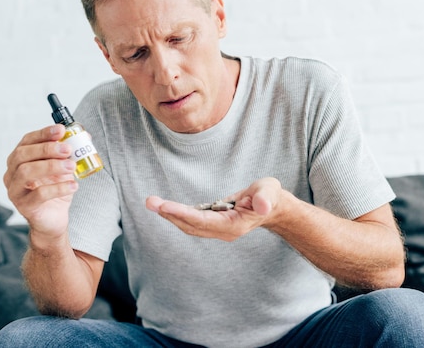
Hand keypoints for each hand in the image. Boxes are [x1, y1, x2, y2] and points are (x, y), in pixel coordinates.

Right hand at [4, 125, 77, 239]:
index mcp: (20, 159)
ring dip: (51, 166)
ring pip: (25, 172)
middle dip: (46, 149)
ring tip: (72, 166)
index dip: (43, 133)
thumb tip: (84, 136)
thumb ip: (70, 153)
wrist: (54, 217)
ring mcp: (15, 190)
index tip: (61, 130)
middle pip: (22, 155)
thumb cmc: (56, 188)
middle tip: (68, 149)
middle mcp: (12, 173)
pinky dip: (58, 188)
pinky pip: (38, 194)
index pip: (26, 141)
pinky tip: (73, 186)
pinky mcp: (24, 206)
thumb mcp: (64, 167)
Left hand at [145, 177, 282, 240]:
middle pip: (191, 226)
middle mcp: (222, 231)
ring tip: (152, 202)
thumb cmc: (269, 196)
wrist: (272, 207)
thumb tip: (263, 206)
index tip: (164, 206)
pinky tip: (165, 206)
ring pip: (189, 225)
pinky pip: (191, 221)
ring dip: (170, 215)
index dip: (182, 213)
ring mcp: (217, 230)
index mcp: (233, 226)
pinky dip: (177, 214)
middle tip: (150, 201)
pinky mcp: (213, 224)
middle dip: (169, 214)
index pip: (202, 221)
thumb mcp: (270, 193)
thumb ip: (266, 199)